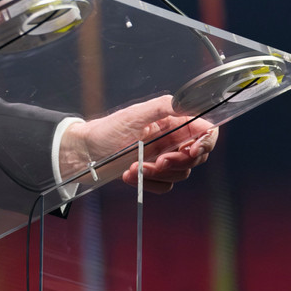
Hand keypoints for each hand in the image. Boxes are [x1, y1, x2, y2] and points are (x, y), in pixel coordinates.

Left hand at [59, 95, 216, 194]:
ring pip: (181, 173)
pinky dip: (150, 183)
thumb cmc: (107, 130)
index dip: (206, 142)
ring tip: (136, 168)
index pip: (205, 131)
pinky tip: (130, 175)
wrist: (84, 152)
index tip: (192, 151)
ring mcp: (163, 157)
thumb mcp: (135, 114)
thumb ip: (164, 107)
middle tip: (158, 162)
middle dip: (178, 161)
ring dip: (159, 174)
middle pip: (196, 156)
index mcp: (172, 121)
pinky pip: (166, 186)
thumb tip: (189, 104)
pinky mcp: (153, 175)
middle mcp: (172, 139)